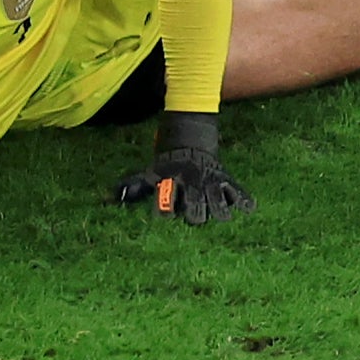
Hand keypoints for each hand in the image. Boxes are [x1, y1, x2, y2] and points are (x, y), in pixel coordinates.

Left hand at [113, 110, 252, 223]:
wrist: (190, 141)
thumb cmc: (168, 165)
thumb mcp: (150, 172)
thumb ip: (134, 186)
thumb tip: (113, 197)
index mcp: (171, 182)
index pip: (166, 199)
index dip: (164, 208)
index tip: (164, 216)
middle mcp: (191, 183)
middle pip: (196, 203)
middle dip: (196, 213)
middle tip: (194, 218)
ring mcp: (210, 181)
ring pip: (218, 199)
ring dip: (219, 208)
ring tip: (220, 216)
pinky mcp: (227, 181)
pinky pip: (239, 192)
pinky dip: (243, 200)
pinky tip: (245, 208)